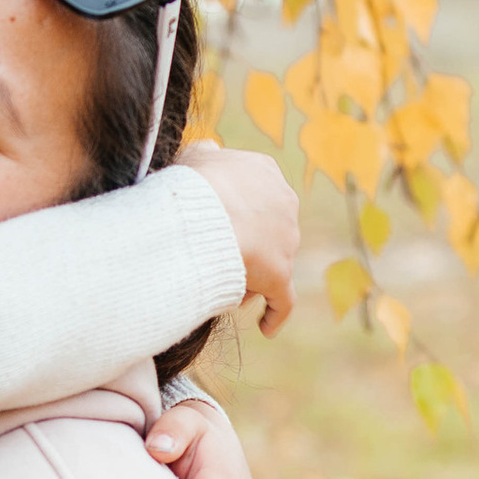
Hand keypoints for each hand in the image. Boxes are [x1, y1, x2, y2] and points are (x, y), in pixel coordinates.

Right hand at [177, 142, 297, 333]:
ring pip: (271, 263)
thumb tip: (209, 150)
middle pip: (266, 229)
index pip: (254, 194)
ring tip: (226, 291)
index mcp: (264, 172)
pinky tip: (267, 328)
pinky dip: (275, 313)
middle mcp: (284, 203)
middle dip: (247, 245)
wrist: (206, 216)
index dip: (235, 212)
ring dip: (252, 278)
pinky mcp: (281, 275)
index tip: (215, 226)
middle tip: (218, 258)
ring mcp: (286, 241)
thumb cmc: (192, 185)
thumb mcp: (194, 156)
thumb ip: (205, 153)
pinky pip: (283, 300)